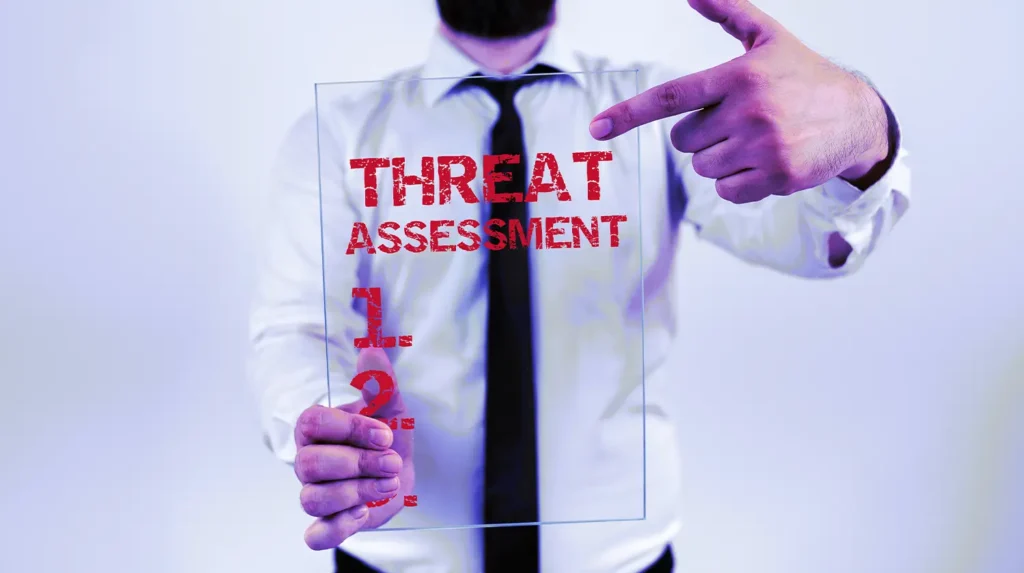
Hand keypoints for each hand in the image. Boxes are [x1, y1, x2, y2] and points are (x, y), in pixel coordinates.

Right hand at [293, 348, 414, 549]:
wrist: (399, 469)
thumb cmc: (386, 433)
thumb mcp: (390, 405)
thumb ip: (379, 380)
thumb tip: (371, 350)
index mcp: (316, 428)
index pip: (313, 422)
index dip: (351, 428)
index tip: (386, 433)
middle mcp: (308, 461)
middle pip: (309, 464)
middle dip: (358, 463)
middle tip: (391, 461)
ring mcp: (315, 493)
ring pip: (313, 498)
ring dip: (357, 491)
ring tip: (387, 483)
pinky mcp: (328, 523)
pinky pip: (316, 535)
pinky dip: (336, 529)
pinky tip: (362, 512)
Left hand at [590, 0, 889, 202]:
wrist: (857, 118)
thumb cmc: (804, 76)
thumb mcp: (769, 39)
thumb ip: (729, 14)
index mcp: (740, 75)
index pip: (671, 97)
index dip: (629, 114)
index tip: (597, 129)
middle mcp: (750, 111)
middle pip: (684, 141)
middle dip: (702, 134)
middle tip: (738, 122)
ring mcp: (763, 147)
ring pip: (703, 168)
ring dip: (720, 159)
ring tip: (755, 141)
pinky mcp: (777, 177)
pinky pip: (726, 192)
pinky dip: (738, 184)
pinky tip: (765, 163)